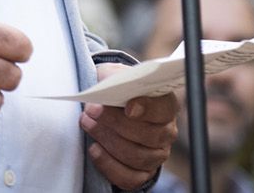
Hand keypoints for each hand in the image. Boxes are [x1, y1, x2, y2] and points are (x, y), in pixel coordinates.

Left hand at [79, 64, 175, 190]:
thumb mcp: (115, 75)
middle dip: (116, 123)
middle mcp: (166, 132)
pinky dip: (109, 165)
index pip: (164, 109)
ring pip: (137, 156)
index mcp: (165, 105)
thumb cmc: (117, 89)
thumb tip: (106, 86)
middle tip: (92, 111)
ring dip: (108, 141)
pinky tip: (94, 149)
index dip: (148, 109)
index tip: (128, 107)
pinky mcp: (142, 173)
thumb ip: (114, 77)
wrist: (111, 106)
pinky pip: (129, 178)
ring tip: (87, 124)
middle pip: (149, 135)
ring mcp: (156, 155)